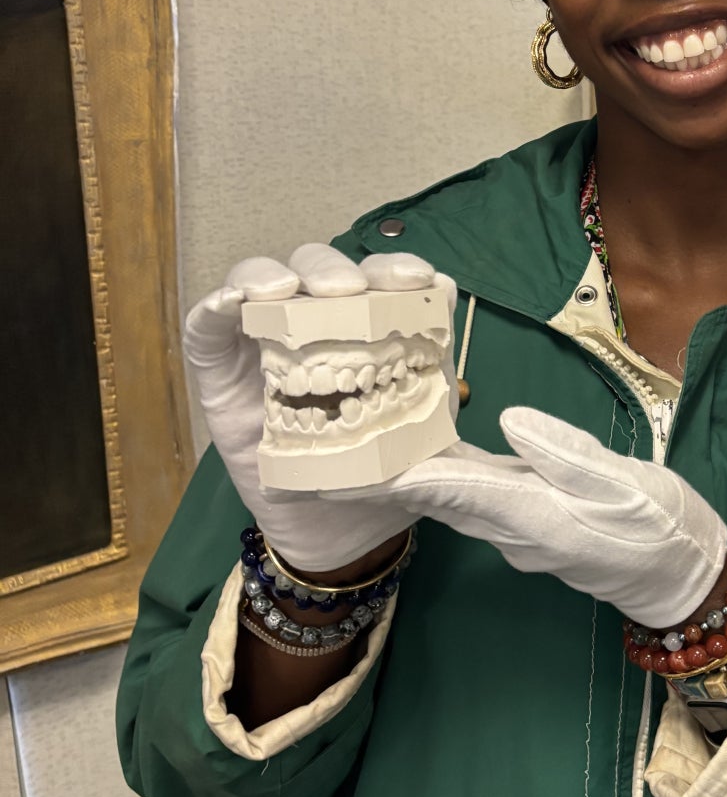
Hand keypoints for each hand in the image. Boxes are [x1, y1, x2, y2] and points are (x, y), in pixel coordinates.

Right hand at [183, 243, 458, 571]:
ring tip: (286, 293)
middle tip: (349, 292)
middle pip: (316, 270)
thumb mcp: (425, 427)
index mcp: (369, 326)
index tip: (416, 280)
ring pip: (259, 283)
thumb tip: (449, 324)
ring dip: (272, 277)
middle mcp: (315, 323)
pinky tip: (231, 304)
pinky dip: (214, 306)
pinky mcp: (220, 370)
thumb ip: (440, 384)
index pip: (376, 276)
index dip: (393, 266)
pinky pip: (207, 329)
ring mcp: (262, 341)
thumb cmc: (386, 467)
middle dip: (332, 270)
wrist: (341, 529)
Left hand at [327, 406, 726, 627]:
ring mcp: (517, 528)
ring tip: (353, 443)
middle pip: (434, 496)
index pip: (455, 488)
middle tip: (322, 450)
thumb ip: (568, 454)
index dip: (400, 471)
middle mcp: (513, 528)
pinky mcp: (526, 518)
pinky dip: (437, 473)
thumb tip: (508, 419)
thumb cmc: (661, 526)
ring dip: (400, 475)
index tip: (347, 462)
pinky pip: (470, 494)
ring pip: (446, 496)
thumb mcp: (627, 483)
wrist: (680, 574)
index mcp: (535, 515)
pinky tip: (419, 446)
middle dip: (379, 477)